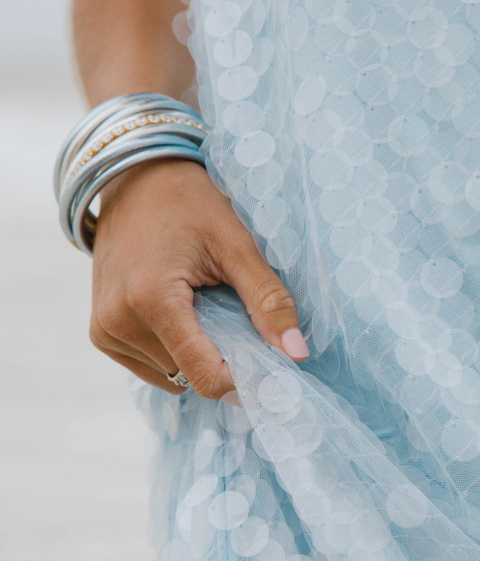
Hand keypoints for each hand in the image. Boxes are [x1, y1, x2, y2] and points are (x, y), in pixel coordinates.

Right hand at [90, 158, 307, 397]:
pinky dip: (176, 351)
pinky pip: (152, 367)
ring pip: (172, 375)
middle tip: (237, 317)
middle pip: (190, 376)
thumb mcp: (237, 245)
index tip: (272, 368)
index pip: (204, 375)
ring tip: (204, 307)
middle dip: (223, 359)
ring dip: (197, 355)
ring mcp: (105, 330)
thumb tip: (297, 354)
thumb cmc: (190, 204)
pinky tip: (182, 313)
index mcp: (151, 300)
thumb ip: (269, 301)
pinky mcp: (101, 334)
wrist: (137, 179)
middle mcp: (118, 322)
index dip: (245, 380)